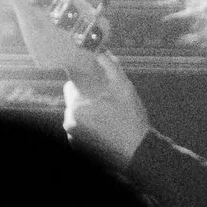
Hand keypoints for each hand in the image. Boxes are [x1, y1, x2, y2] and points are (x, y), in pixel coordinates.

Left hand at [4, 0, 150, 165]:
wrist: (137, 152)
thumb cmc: (131, 122)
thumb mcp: (124, 89)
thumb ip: (111, 68)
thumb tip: (101, 53)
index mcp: (76, 107)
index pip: (70, 88)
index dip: (84, 85)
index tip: (96, 87)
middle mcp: (69, 123)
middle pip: (75, 104)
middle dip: (89, 101)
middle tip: (107, 104)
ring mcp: (73, 137)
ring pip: (79, 118)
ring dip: (89, 116)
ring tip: (109, 119)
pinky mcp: (78, 147)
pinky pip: (81, 132)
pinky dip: (90, 130)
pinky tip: (106, 130)